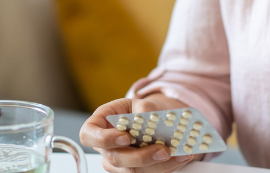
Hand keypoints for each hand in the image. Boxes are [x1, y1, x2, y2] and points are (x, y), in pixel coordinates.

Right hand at [80, 97, 195, 172]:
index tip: (126, 137)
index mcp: (98, 126)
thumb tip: (149, 119)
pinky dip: (167, 167)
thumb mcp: (139, 104)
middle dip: (141, 157)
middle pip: (115, 159)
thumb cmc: (138, 111)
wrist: (150, 122)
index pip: (88, 136)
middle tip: (163, 150)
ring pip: (133, 172)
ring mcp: (118, 164)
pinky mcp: (134, 172)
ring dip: (159, 165)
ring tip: (181, 154)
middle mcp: (105, 149)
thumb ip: (143, 109)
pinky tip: (181, 157)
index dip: (104, 139)